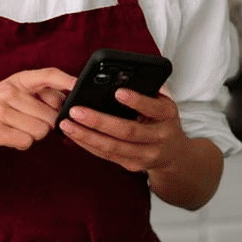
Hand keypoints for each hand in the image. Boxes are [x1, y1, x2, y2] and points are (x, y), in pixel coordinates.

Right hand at [0, 68, 74, 155]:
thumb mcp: (10, 94)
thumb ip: (37, 94)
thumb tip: (66, 99)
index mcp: (16, 81)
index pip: (48, 75)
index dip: (67, 80)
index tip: (80, 87)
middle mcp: (9, 92)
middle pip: (51, 114)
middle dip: (46, 125)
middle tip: (26, 124)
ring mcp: (1, 111)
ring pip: (42, 130)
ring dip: (33, 136)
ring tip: (15, 130)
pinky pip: (27, 142)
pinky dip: (22, 144)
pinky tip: (8, 138)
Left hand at [58, 87, 185, 174]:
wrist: (174, 154)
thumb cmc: (162, 120)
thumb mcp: (163, 103)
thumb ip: (147, 91)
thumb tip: (121, 76)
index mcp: (168, 116)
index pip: (153, 108)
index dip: (137, 101)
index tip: (117, 92)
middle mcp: (159, 137)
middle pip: (127, 131)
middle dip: (99, 121)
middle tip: (76, 110)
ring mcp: (146, 155)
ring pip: (113, 147)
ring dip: (87, 136)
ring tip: (67, 124)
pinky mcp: (133, 165)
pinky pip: (107, 155)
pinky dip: (88, 145)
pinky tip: (73, 135)